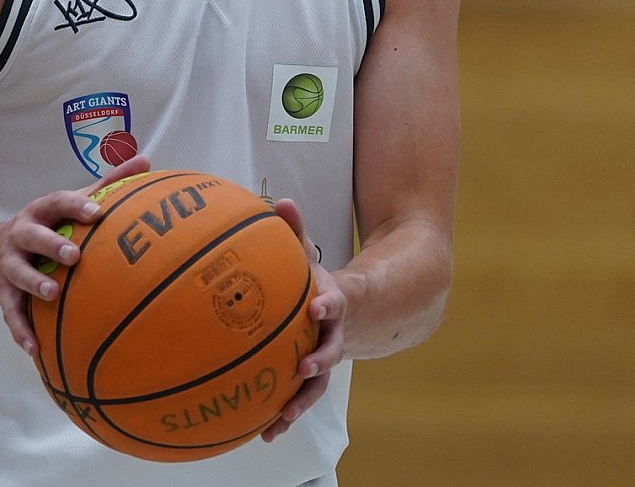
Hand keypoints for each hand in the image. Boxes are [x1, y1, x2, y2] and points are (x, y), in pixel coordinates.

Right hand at [0, 154, 150, 355]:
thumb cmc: (46, 225)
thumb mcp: (70, 204)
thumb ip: (107, 185)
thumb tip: (147, 161)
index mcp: (41, 211)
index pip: (57, 203)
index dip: (75, 206)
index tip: (97, 212)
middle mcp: (22, 235)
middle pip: (33, 236)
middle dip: (51, 244)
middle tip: (74, 255)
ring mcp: (10, 264)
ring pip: (18, 274)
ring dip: (35, 283)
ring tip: (53, 294)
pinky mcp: (2, 293)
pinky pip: (11, 313)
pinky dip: (22, 331)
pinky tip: (37, 349)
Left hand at [262, 197, 345, 441]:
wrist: (372, 310)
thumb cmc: (324, 281)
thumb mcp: (314, 255)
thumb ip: (297, 232)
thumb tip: (280, 202)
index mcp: (337, 301)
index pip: (336, 300)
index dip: (328, 304)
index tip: (317, 307)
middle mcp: (336, 332)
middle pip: (332, 349)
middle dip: (319, 360)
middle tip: (302, 369)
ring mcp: (330, 355)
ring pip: (319, 382)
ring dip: (301, 400)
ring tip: (280, 421)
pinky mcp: (318, 372)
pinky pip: (303, 395)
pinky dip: (286, 412)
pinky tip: (262, 432)